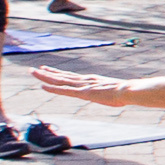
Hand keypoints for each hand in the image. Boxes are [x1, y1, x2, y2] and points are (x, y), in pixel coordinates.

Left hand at [32, 65, 150, 103]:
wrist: (131, 90)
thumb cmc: (128, 92)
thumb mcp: (119, 92)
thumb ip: (117, 92)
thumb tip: (128, 94)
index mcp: (92, 80)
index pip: (71, 76)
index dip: (57, 73)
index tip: (47, 70)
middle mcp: (85, 80)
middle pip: (62, 76)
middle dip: (47, 72)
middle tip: (34, 69)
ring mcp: (83, 86)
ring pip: (60, 80)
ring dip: (45, 76)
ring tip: (33, 72)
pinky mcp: (83, 92)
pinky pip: (64, 90)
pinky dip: (52, 87)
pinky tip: (43, 86)